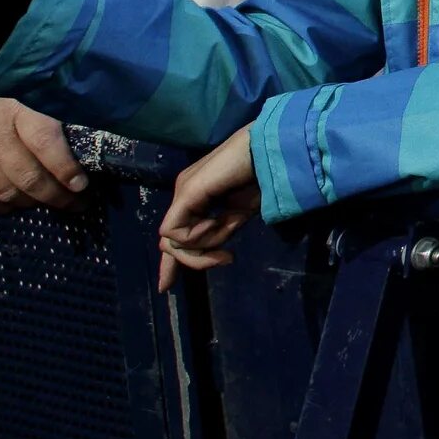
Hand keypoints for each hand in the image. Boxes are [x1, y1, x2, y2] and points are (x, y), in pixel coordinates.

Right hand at [0, 98, 84, 210]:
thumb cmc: (5, 120)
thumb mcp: (24, 116)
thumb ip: (47, 136)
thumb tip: (78, 168)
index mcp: (14, 114)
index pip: (44, 140)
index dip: (64, 166)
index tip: (80, 185)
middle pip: (26, 174)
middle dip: (53, 194)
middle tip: (73, 204)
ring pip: (6, 191)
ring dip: (30, 202)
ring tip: (45, 202)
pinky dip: (5, 207)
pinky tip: (17, 203)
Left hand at [156, 127, 257, 289]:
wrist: (272, 151)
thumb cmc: (264, 177)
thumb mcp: (239, 214)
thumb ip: (221, 230)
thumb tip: (211, 253)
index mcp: (196, 197)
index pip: (174, 235)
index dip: (171, 263)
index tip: (166, 288)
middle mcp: (185, 195)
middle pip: (171, 242)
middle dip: (194, 260)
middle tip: (227, 259)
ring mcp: (184, 191)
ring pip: (173, 240)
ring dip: (205, 245)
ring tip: (232, 229)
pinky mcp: (187, 192)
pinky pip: (176, 230)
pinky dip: (197, 235)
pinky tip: (219, 222)